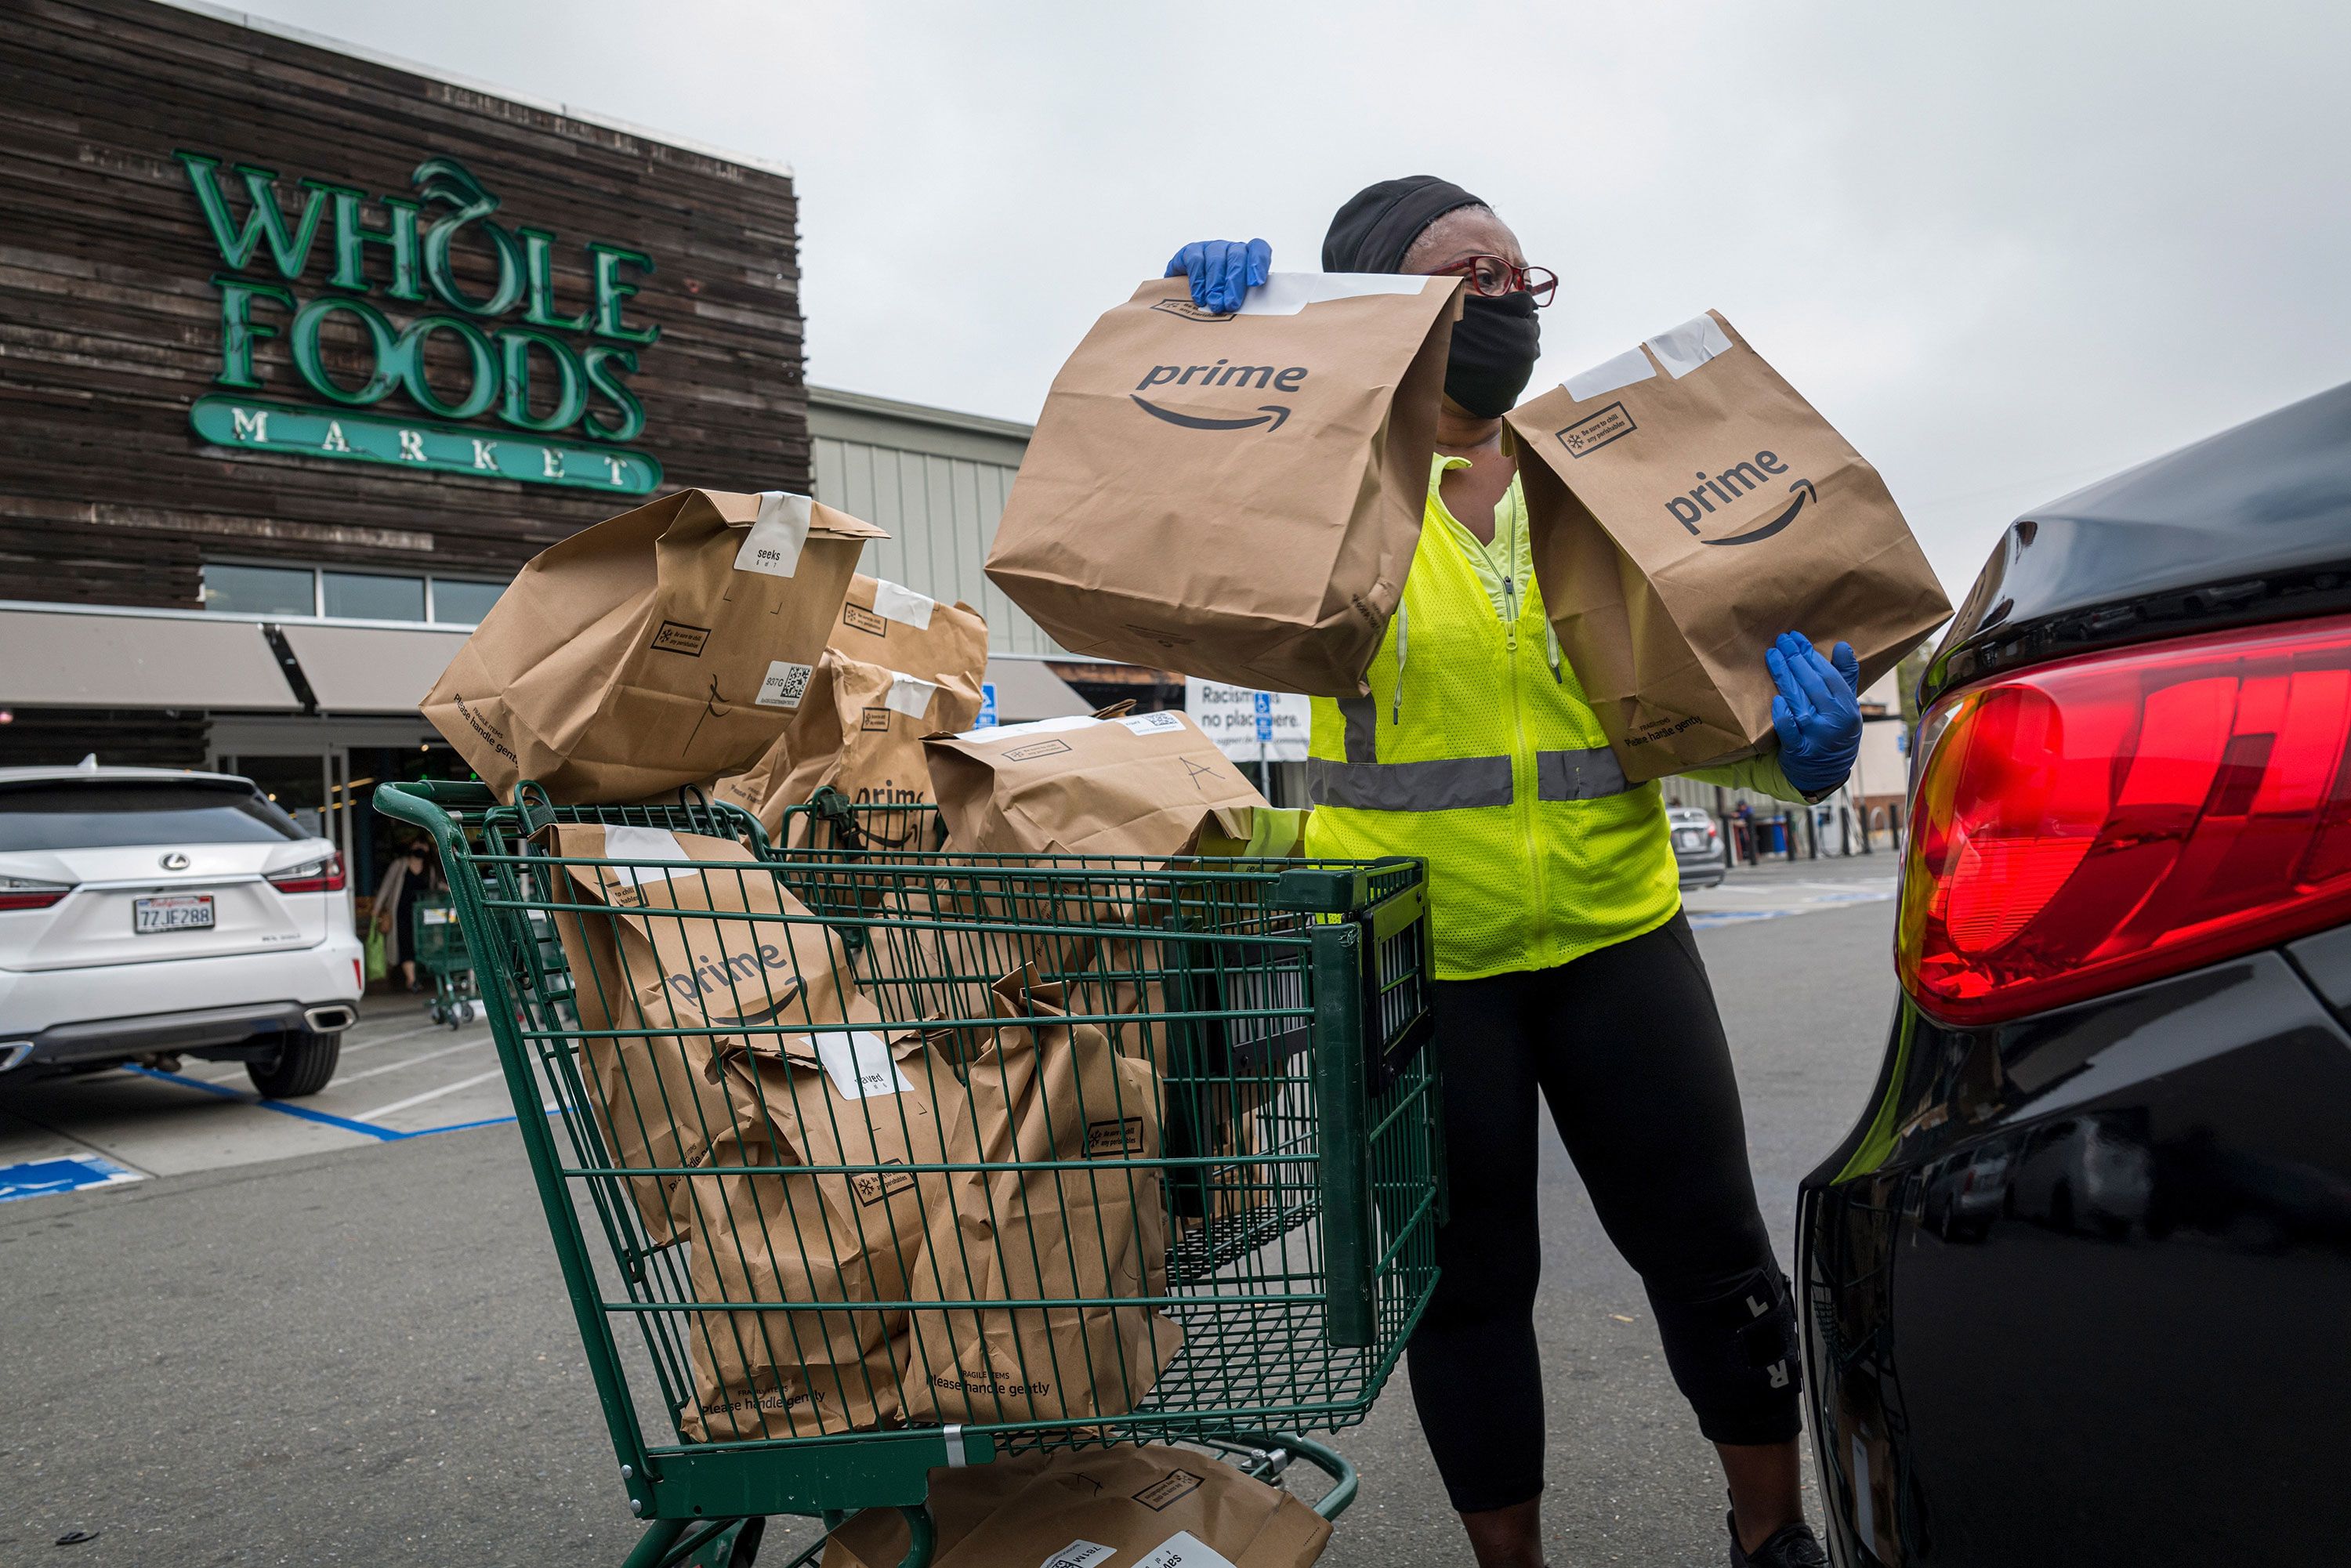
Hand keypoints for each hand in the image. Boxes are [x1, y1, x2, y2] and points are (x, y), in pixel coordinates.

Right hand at [1164, 238, 1270, 314]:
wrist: (1186, 290)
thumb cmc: (1219, 295)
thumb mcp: (1235, 296)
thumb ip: (1246, 298)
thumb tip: (1252, 312)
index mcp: (1247, 256)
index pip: (1258, 248)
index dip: (1258, 263)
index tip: (1256, 282)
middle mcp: (1230, 249)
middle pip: (1237, 257)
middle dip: (1234, 283)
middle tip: (1231, 304)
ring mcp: (1211, 248)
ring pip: (1216, 260)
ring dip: (1215, 285)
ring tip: (1215, 304)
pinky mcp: (1191, 251)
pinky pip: (1195, 261)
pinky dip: (1198, 281)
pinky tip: (1199, 297)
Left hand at [1768, 631, 1861, 795]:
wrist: (1825, 772)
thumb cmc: (1834, 730)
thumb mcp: (1845, 705)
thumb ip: (1844, 676)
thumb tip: (1843, 645)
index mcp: (1847, 707)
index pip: (1828, 675)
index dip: (1811, 655)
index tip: (1796, 638)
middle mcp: (1834, 721)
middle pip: (1812, 685)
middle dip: (1795, 660)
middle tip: (1781, 641)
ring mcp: (1817, 737)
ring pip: (1799, 703)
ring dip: (1784, 677)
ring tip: (1772, 656)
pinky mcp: (1799, 751)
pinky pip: (1790, 731)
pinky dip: (1784, 717)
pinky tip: (1776, 700)